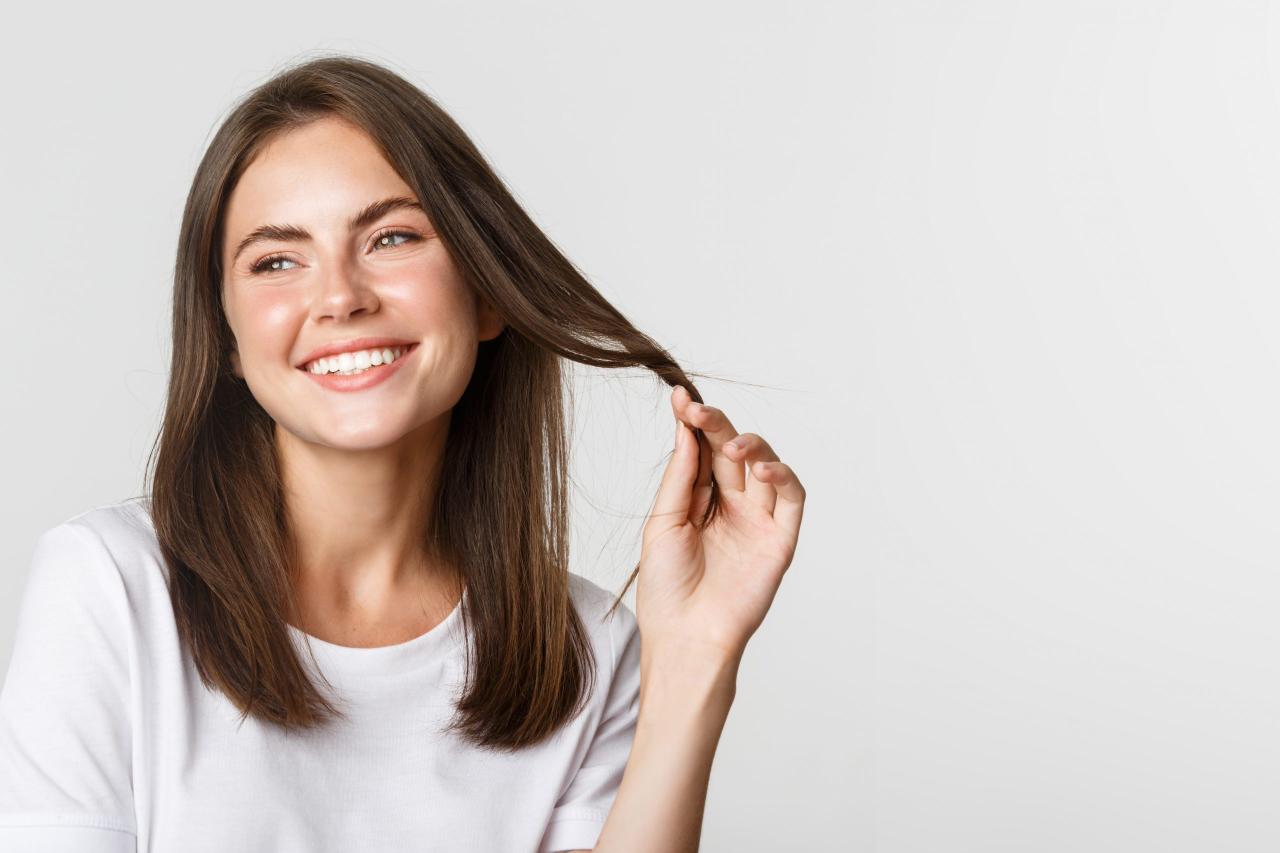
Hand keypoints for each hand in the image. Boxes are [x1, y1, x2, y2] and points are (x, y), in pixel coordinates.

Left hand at [636, 385, 806, 665]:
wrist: (685, 637)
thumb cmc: (667, 588)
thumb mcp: (662, 522)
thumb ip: (679, 476)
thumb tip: (685, 429)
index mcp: (699, 501)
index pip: (701, 451)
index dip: (693, 423)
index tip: (679, 396)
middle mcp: (731, 506)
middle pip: (730, 452)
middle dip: (716, 426)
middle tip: (697, 409)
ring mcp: (757, 521)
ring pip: (764, 465)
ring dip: (749, 445)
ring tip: (730, 443)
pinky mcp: (780, 539)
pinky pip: (792, 497)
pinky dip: (781, 476)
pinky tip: (760, 468)